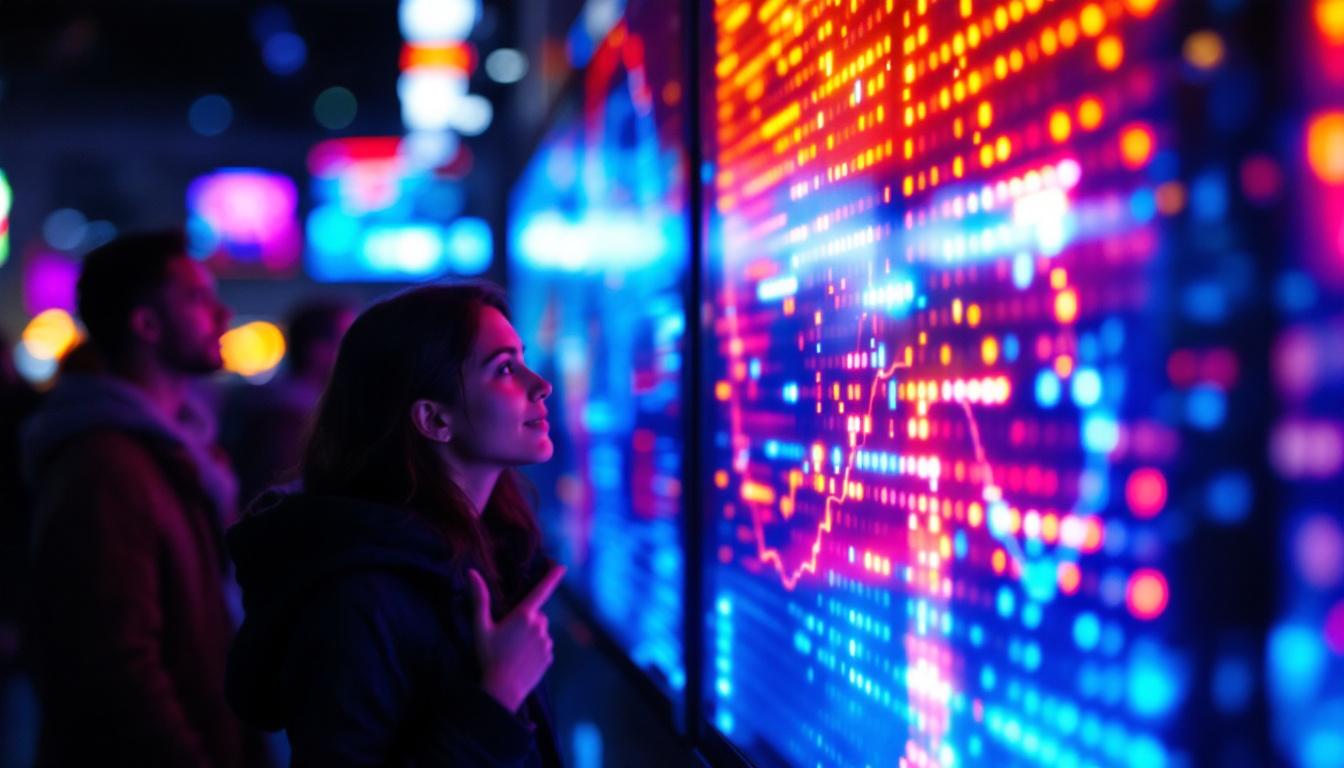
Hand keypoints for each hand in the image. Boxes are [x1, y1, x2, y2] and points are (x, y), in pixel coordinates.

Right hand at [468, 565, 564, 711]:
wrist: (503, 689)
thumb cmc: (489, 656)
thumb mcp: (481, 627)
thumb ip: (479, 599)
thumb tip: (472, 572)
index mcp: (524, 615)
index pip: (542, 590)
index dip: (552, 577)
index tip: (562, 566)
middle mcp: (539, 625)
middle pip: (537, 615)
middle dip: (526, 620)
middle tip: (508, 636)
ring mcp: (546, 642)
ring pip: (541, 632)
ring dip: (531, 636)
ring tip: (513, 651)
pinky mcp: (549, 657)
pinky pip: (544, 647)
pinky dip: (535, 650)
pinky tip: (522, 660)